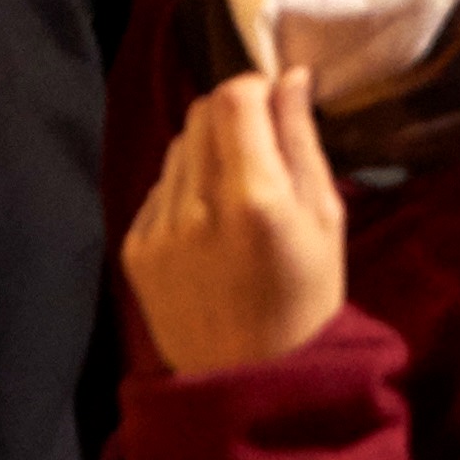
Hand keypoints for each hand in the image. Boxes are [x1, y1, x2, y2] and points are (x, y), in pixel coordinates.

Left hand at [121, 65, 349, 376]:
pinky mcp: (134, 249)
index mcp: (256, 198)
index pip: (234, 96)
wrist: (250, 383)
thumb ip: (302, 141)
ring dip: (206, 153)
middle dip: (232, 116)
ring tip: (233, 197)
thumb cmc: (306, 299)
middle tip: (258, 152)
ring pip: (177, 146)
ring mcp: (158, 230)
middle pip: (200, 112)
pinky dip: (183, 192)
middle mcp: (198, 207)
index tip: (274, 107)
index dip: (256, 88)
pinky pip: (158, 189)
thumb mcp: (325, 218)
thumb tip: (291, 77)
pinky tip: (208, 229)